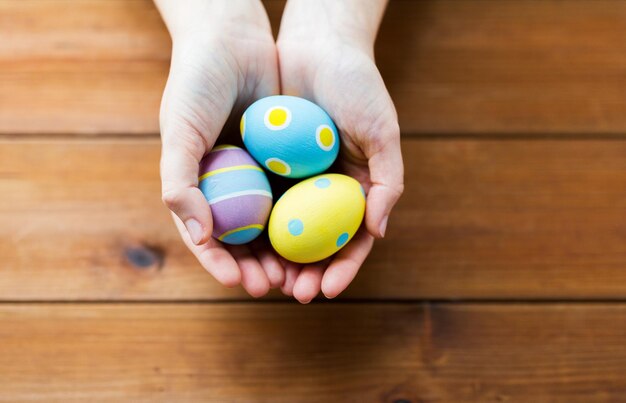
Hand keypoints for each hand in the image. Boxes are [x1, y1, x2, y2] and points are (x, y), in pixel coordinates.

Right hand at [155, 0, 283, 296]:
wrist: (232, 41)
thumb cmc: (195, 84)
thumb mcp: (180, 131)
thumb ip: (180, 183)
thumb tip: (199, 234)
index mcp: (199, 188)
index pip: (208, 238)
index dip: (220, 264)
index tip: (237, 281)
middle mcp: (231, 187)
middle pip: (245, 240)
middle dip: (260, 268)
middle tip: (277, 287)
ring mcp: (261, 176)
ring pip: (276, 226)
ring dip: (287, 254)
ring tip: (300, 275)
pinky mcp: (288, 162)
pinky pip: (299, 196)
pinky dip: (308, 220)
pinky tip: (322, 238)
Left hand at [276, 0, 403, 302]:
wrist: (318, 46)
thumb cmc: (358, 86)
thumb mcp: (382, 132)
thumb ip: (387, 181)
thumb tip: (379, 232)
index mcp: (357, 188)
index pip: (352, 240)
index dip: (343, 268)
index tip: (328, 289)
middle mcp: (325, 190)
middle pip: (317, 244)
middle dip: (307, 272)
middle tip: (293, 293)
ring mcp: (296, 180)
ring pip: (286, 230)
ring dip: (278, 259)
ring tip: (267, 279)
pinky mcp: (268, 166)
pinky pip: (260, 201)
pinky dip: (255, 226)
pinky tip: (244, 245)